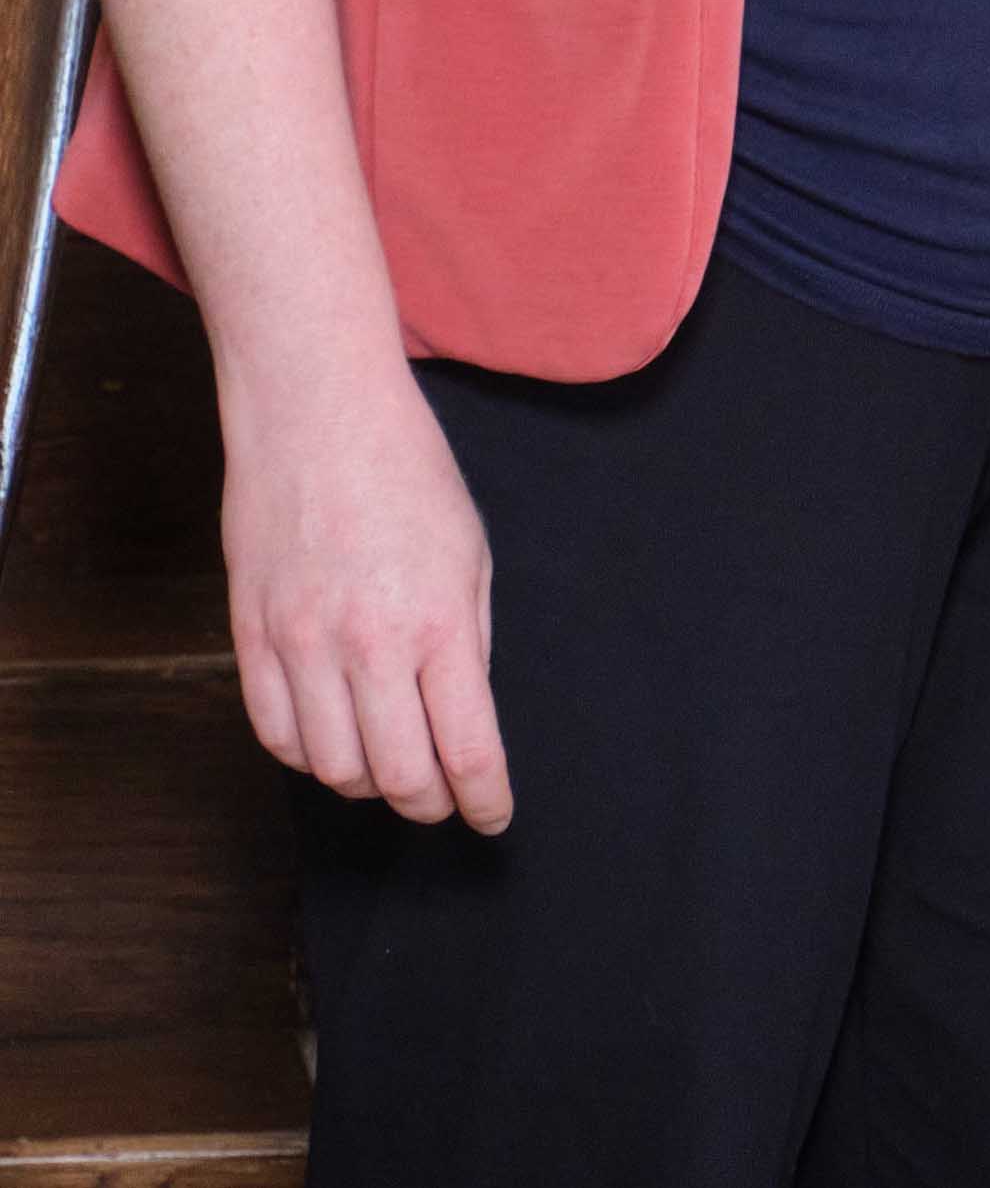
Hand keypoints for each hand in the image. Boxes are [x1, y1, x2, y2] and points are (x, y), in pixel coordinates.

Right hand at [218, 351, 508, 830]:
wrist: (316, 417)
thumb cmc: (410, 475)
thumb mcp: (471, 554)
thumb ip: (466, 642)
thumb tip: (463, 715)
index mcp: (438, 622)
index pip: (466, 749)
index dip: (484, 800)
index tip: (494, 818)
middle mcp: (367, 645)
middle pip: (397, 776)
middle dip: (430, 803)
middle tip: (446, 800)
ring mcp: (300, 645)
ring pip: (331, 767)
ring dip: (368, 785)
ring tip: (393, 771)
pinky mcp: (250, 637)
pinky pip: (273, 734)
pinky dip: (308, 757)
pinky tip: (334, 745)